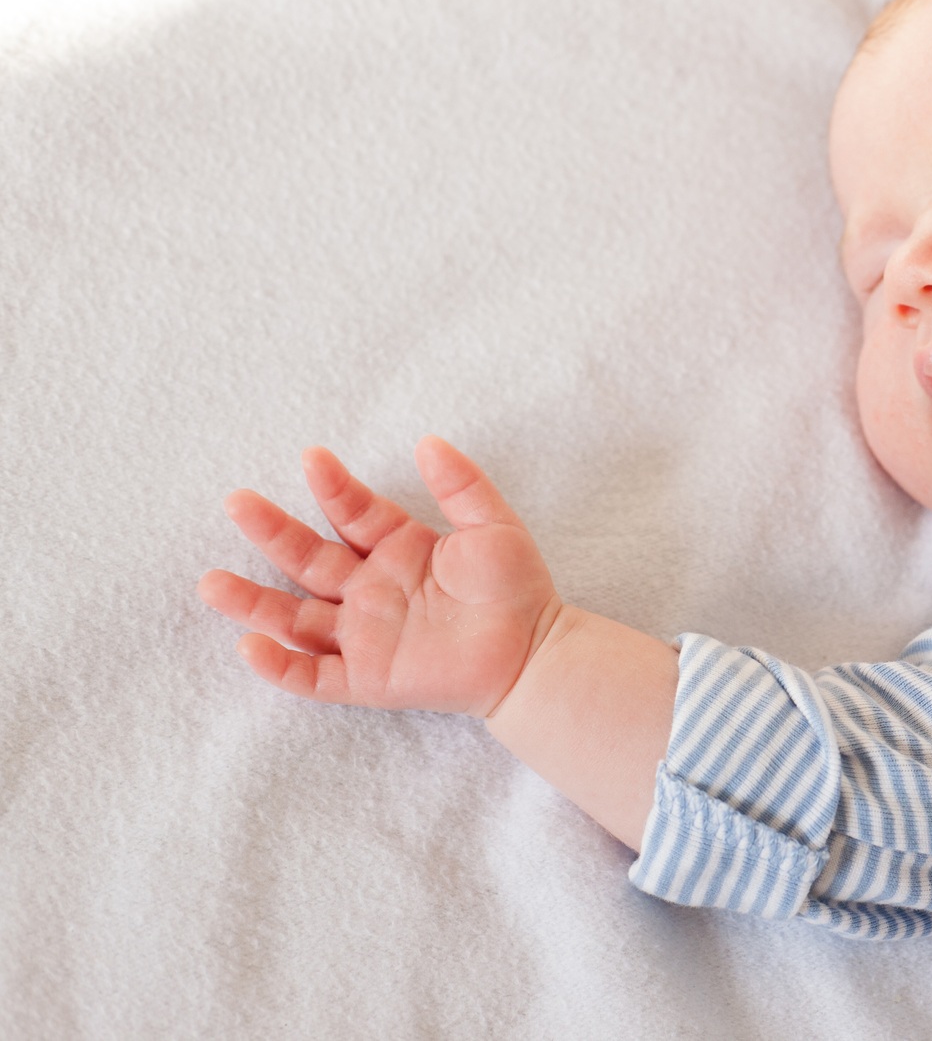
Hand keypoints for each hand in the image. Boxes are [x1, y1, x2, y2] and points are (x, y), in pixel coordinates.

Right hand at [199, 436, 561, 716]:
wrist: (534, 653)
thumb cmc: (516, 588)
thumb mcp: (492, 526)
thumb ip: (460, 485)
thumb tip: (427, 440)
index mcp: (396, 550)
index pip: (353, 514)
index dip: (333, 488)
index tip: (314, 458)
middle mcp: (370, 590)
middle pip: (308, 560)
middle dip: (272, 533)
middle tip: (236, 501)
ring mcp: (363, 635)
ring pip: (294, 618)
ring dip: (252, 602)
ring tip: (210, 582)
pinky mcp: (367, 678)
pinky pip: (313, 676)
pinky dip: (280, 666)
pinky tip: (249, 647)